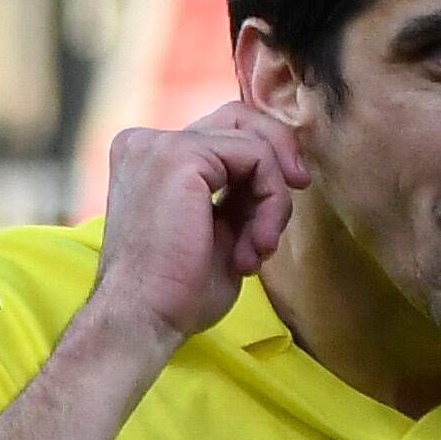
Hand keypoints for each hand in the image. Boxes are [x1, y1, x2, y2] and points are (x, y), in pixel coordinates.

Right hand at [83, 104, 304, 349]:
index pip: (221, 134)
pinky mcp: (181, 156)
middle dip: (278, 156)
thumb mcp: (217, 231)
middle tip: (297, 192)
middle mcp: (148, 142)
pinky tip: (254, 244)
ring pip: (253, 140)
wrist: (143, 321)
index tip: (275, 209)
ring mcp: (161, 144)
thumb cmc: (176, 292)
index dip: (262, 163)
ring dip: (272, 197)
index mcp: (149, 158)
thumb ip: (238, 195)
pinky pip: (255, 155)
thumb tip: (283, 171)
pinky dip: (270, 199)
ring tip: (259, 248)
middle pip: (238, 119)